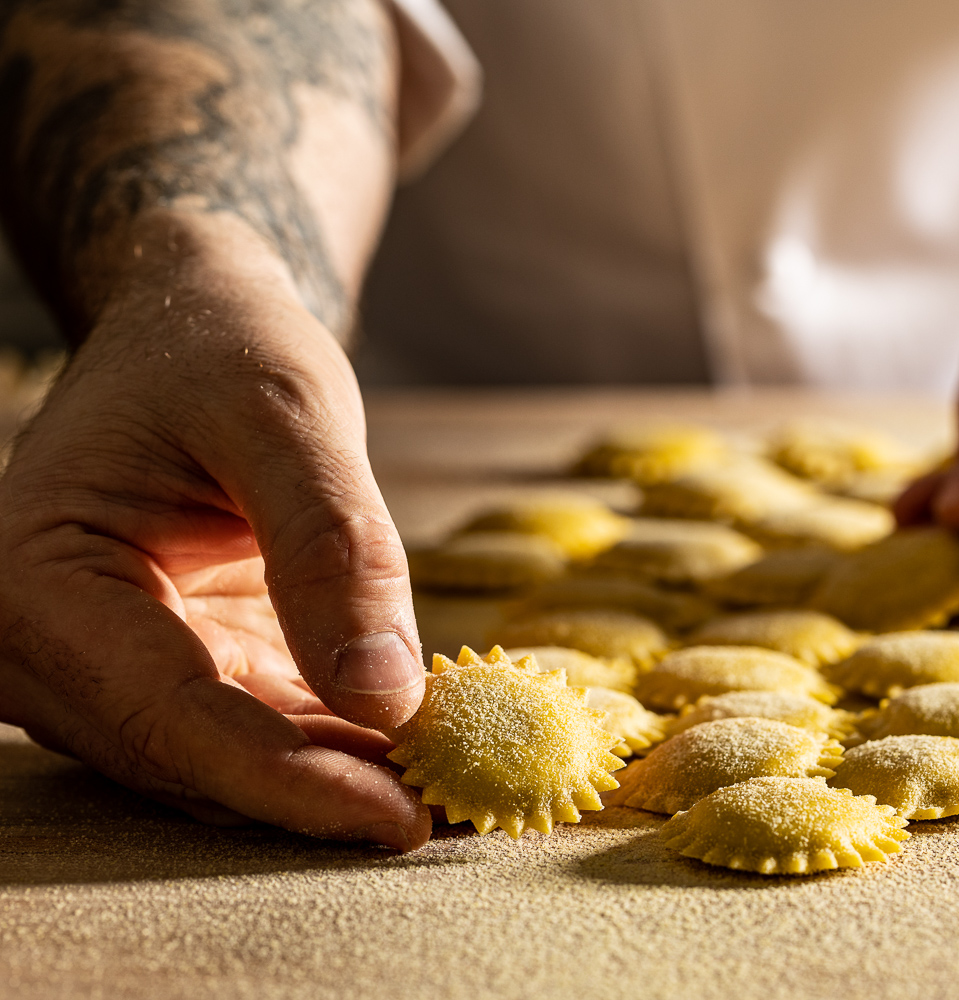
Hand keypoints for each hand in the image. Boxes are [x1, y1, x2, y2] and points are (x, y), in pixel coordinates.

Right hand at [0, 220, 429, 848]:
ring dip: (338, 781)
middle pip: (192, 758)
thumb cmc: (220, 348)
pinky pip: (251, 732)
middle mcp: (46, 644)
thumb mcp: (288, 415)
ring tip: (459, 785)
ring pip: (225, 763)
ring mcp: (106, 667)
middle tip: (459, 811)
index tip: (400, 817)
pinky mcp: (170, 669)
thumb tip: (387, 697)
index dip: (289, 778)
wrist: (190, 326)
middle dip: (323, 794)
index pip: (167, 715)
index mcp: (36, 576)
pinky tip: (422, 749)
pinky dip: (334, 747)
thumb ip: (334, 550)